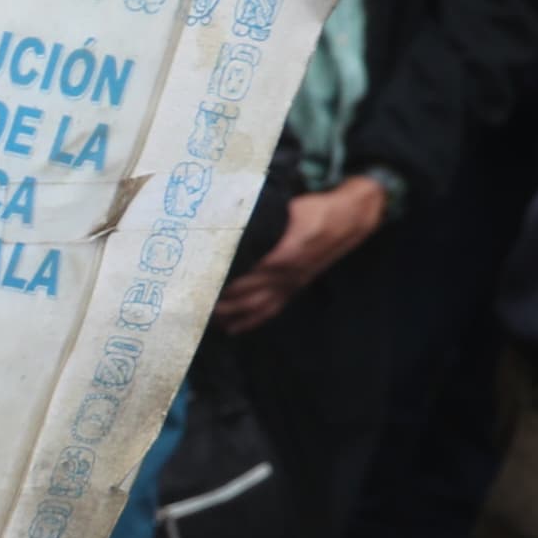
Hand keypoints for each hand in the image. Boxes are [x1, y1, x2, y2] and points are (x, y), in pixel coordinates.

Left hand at [212, 173, 387, 331]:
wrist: (347, 219)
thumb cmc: (313, 209)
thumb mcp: (286, 209)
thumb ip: (259, 219)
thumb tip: (225, 219)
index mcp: (281, 255)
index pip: (243, 273)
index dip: (219, 280)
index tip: (196, 283)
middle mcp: (284, 275)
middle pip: (244, 294)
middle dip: (217, 300)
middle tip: (190, 303)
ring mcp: (290, 284)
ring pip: (254, 306)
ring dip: (229, 314)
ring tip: (203, 317)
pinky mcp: (295, 287)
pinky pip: (271, 309)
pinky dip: (250, 320)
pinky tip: (233, 328)